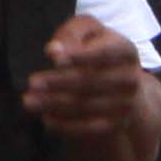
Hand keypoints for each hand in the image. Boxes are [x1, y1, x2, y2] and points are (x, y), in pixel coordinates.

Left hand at [24, 10, 151, 145]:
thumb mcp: (86, 31)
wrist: (119, 83)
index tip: (54, 58)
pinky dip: (65, 125)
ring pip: (85, 106)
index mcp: (126, 51)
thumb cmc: (95, 49)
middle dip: (58, 82)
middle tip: (32, 82)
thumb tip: (54, 51)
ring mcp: (126, 105)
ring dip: (54, 104)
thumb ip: (71, 34)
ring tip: (29, 101)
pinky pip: (89, 129)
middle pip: (91, 82)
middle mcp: (131, 79)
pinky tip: (46, 119)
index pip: (104, 53)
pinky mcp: (117, 125)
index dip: (80, 56)